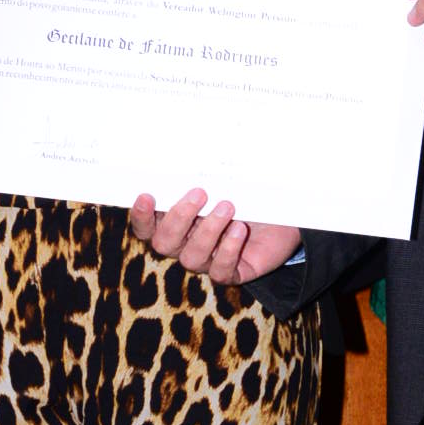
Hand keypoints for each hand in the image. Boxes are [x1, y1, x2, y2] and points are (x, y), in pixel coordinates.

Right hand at [126, 190, 301, 285]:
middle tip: (200, 193)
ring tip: (228, 207)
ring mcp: (208, 261)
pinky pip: (221, 272)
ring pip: (192, 257)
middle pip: (164, 243)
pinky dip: (228, 250)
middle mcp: (186, 245)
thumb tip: (191, 152)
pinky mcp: (232, 273)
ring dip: (208, 231)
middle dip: (179, 218)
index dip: (141, 216)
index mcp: (177, 224)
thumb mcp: (225, 183)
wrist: (282, 218)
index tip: (147, 195)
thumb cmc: (246, 196)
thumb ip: (205, 176)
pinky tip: (239, 230)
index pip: (147, 226)